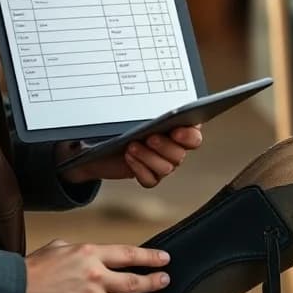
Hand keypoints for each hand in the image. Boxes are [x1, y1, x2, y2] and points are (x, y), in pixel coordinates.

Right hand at [24, 239, 169, 292]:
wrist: (16, 285)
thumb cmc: (35, 267)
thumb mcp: (61, 246)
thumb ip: (81, 250)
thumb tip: (92, 254)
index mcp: (89, 253)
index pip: (128, 254)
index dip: (149, 257)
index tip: (163, 259)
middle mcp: (94, 275)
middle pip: (133, 282)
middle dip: (153, 281)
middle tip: (165, 279)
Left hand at [57, 125, 202, 187]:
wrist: (98, 142)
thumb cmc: (119, 121)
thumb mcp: (132, 112)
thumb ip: (148, 112)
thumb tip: (156, 112)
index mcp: (177, 127)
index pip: (194, 134)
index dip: (189, 135)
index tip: (175, 130)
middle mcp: (173, 147)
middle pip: (181, 154)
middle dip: (165, 146)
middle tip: (149, 137)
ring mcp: (161, 163)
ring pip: (167, 168)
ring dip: (149, 157)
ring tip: (132, 146)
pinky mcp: (149, 175)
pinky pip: (151, 179)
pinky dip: (140, 170)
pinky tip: (129, 158)